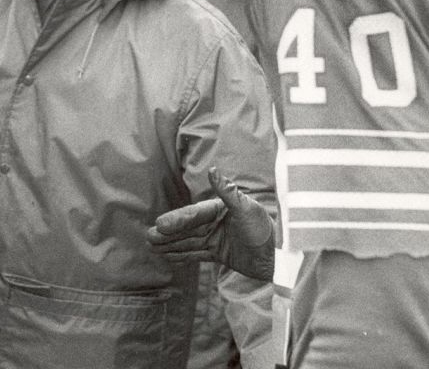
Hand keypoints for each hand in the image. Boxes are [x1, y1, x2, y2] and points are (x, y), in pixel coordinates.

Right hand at [147, 167, 275, 280]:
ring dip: (170, 244)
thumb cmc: (265, 229)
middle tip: (148, 237)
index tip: (160, 225)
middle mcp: (215, 223)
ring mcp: (217, 239)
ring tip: (152, 246)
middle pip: (187, 229)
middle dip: (167, 234)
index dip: (176, 220)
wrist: (279, 258)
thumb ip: (228, 191)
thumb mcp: (247, 209)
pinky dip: (183, 255)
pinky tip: (168, 257)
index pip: (193, 215)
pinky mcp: (220, 254)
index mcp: (220, 209)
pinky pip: (197, 254)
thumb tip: (212, 170)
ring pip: (188, 242)